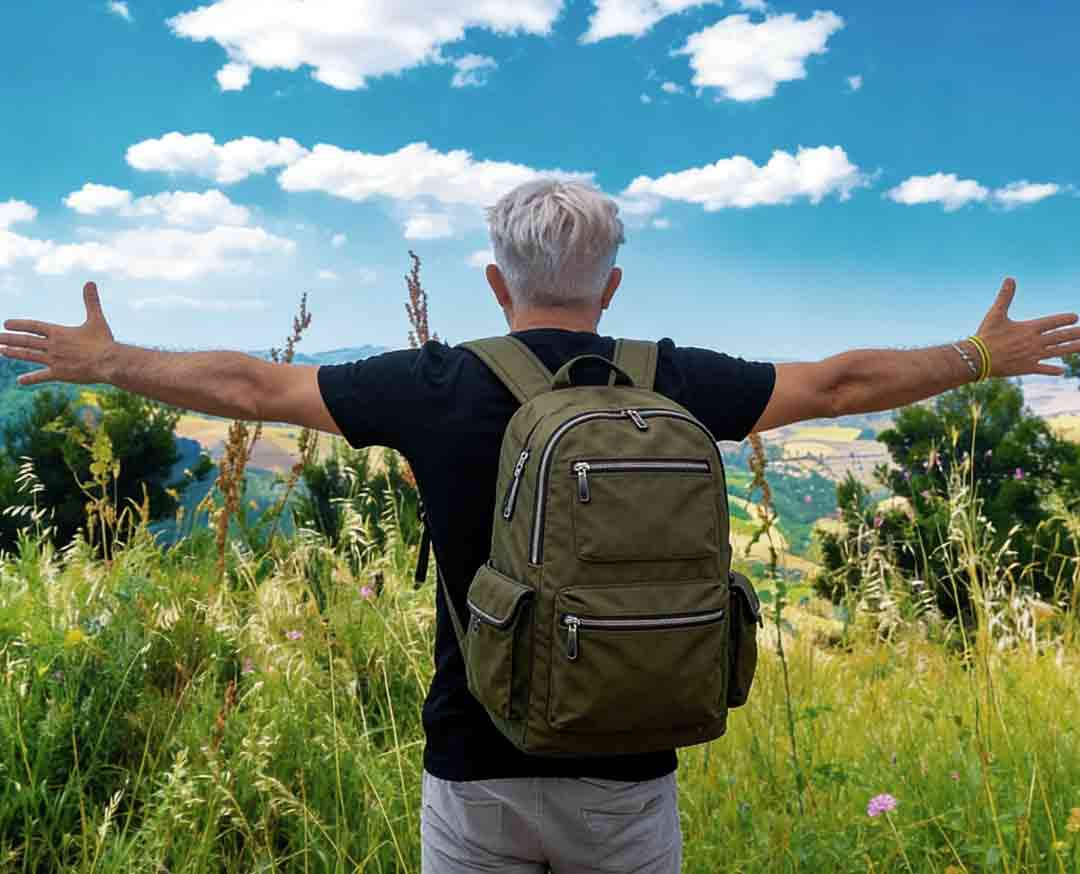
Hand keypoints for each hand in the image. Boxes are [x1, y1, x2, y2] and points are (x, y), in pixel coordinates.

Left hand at [1, 281, 115, 385]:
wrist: (108, 361)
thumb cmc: (104, 341)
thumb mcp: (96, 319)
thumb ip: (91, 301)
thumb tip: (90, 282)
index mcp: (59, 331)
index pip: (34, 326)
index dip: (19, 324)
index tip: (6, 323)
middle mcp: (52, 345)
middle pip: (26, 340)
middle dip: (9, 338)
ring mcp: (54, 360)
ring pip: (29, 355)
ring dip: (13, 352)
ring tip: (1, 351)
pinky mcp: (59, 373)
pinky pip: (41, 376)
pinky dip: (30, 378)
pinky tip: (20, 380)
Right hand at [976, 277, 1079, 376]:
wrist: (978, 358)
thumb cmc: (986, 335)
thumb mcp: (995, 314)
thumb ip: (1005, 297)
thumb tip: (1010, 279)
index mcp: (1029, 329)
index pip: (1052, 322)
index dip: (1064, 319)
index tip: (1075, 317)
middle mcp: (1035, 342)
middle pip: (1060, 337)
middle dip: (1074, 333)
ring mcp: (1032, 356)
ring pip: (1057, 352)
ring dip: (1072, 349)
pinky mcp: (1026, 368)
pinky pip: (1043, 368)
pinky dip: (1052, 370)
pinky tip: (1062, 371)